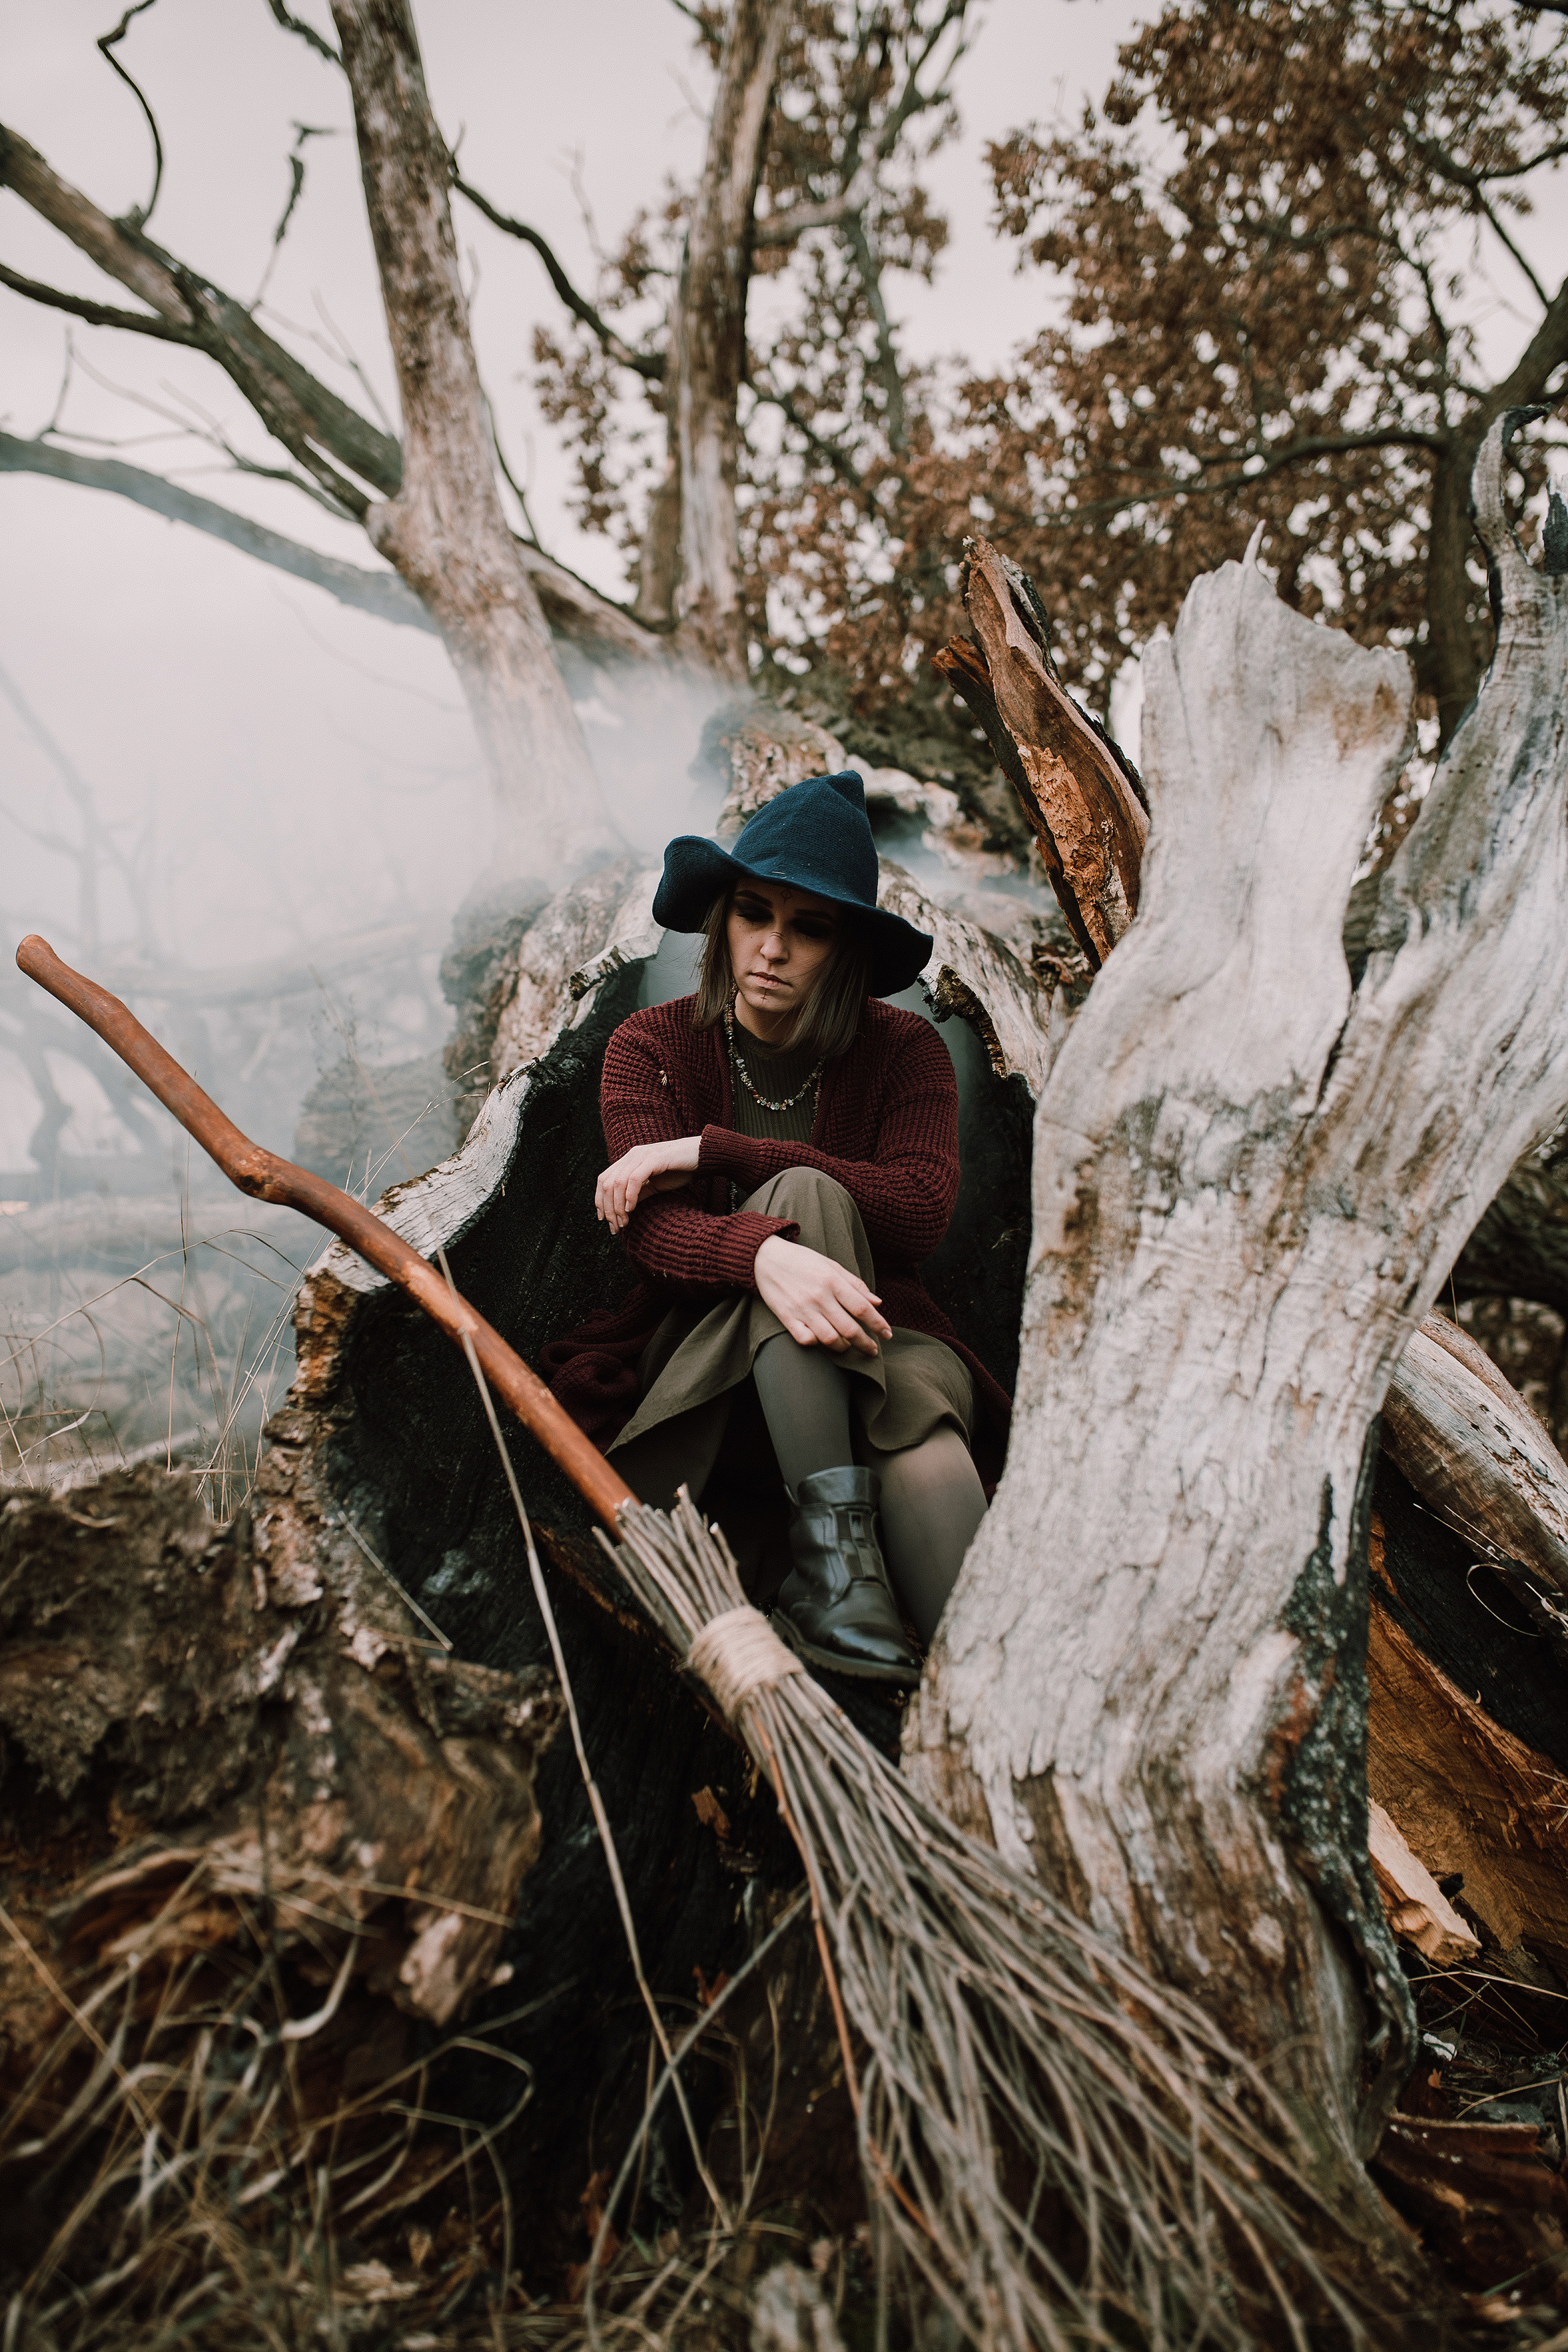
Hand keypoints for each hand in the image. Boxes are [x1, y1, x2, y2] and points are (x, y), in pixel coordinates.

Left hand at [596, 1136, 701, 1231]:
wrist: (702, 1155)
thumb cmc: (680, 1170)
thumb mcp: (654, 1184)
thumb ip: (638, 1193)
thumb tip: (623, 1210)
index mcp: (629, 1160)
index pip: (604, 1180)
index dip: (600, 1201)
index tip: (605, 1220)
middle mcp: (632, 1155)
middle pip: (607, 1183)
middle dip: (608, 1208)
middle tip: (615, 1227)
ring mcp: (642, 1155)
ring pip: (618, 1182)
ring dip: (618, 1206)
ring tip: (624, 1222)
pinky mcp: (654, 1159)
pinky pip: (635, 1179)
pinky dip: (630, 1195)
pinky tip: (631, 1209)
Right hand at [753, 1234, 891, 1356]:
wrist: (765, 1258)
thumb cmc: (803, 1261)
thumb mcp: (832, 1266)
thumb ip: (855, 1285)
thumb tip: (877, 1303)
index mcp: (833, 1281)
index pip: (862, 1308)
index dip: (878, 1324)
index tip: (887, 1335)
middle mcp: (819, 1296)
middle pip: (850, 1329)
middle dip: (866, 1344)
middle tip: (873, 1350)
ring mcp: (802, 1308)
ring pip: (830, 1339)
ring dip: (843, 1347)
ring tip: (847, 1346)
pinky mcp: (786, 1317)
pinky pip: (806, 1339)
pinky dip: (817, 1344)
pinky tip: (821, 1341)